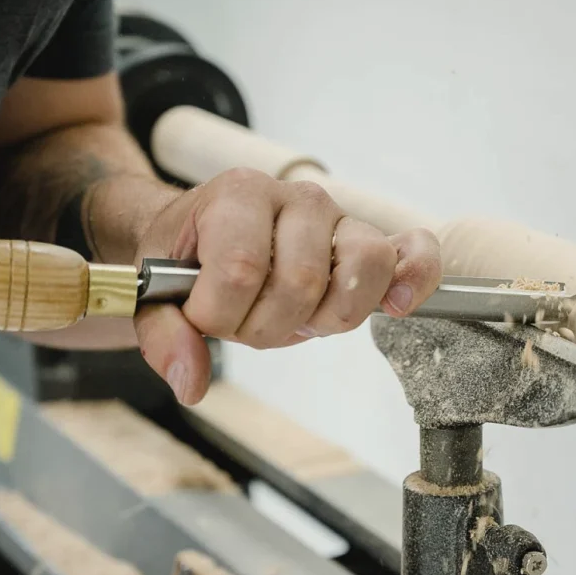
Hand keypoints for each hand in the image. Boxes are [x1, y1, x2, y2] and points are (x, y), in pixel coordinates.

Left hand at [132, 168, 441, 404]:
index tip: (205, 316)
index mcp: (239, 194)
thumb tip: (191, 380)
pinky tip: (399, 304)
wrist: (207, 234)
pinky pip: (414, 251)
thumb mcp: (158, 295)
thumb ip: (165, 336)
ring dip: (328, 316)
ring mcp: (341, 218)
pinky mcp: (371, 242)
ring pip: (362, 268)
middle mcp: (297, 196)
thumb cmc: (191, 260)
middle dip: (268, 325)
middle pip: (301, 281)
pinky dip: (416, 276)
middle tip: (249, 320)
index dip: (221, 315)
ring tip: (300, 316)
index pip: (241, 271)